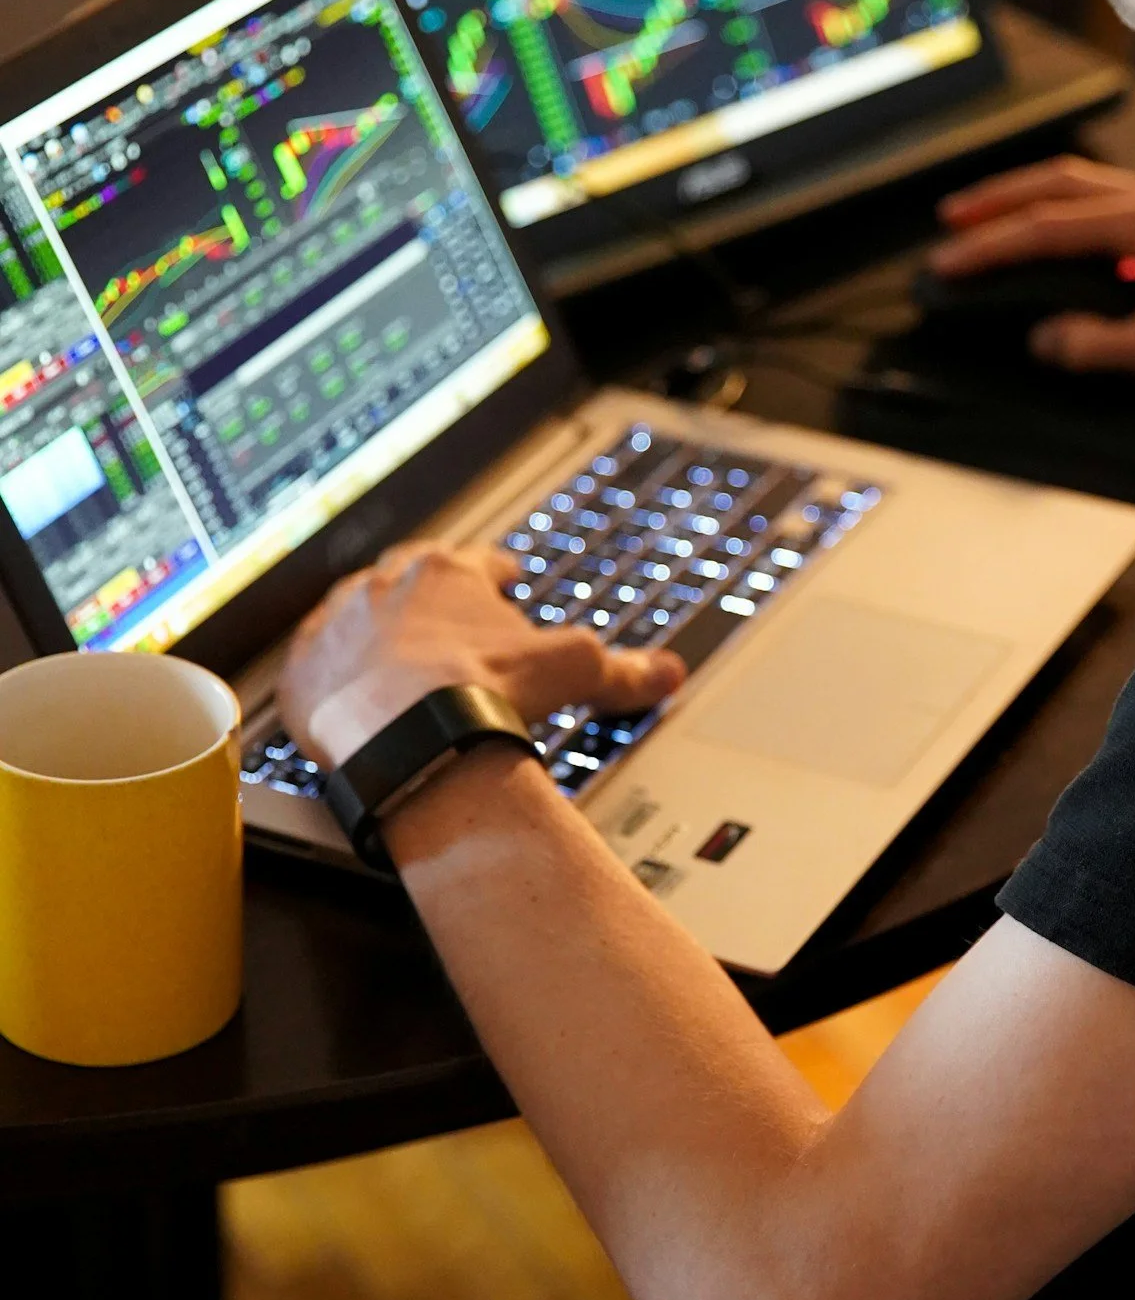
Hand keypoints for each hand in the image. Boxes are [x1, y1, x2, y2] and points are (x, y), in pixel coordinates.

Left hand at [279, 543, 683, 770]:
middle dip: (429, 601)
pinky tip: (345, 698)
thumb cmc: (484, 692)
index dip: (494, 574)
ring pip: (355, 620)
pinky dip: (332, 681)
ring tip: (391, 662)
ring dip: (374, 636)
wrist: (408, 737)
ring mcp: (337, 628)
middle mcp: (383, 588)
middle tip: (445, 622)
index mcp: (446, 573)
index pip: (475, 563)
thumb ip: (621, 669)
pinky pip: (314, 669)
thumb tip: (667, 672)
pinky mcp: (302, 674)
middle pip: (408, 583)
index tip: (503, 579)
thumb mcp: (571, 671)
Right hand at [932, 156, 1134, 391]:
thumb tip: (1044, 339)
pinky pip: (1111, 202)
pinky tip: (1058, 233)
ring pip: (1085, 185)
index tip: (949, 261)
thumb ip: (1093, 345)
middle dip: (999, 199)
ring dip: (1032, 197)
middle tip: (951, 219)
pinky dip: (1069, 209)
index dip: (991, 245)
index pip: (1047, 227)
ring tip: (989, 216)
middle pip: (1059, 182)